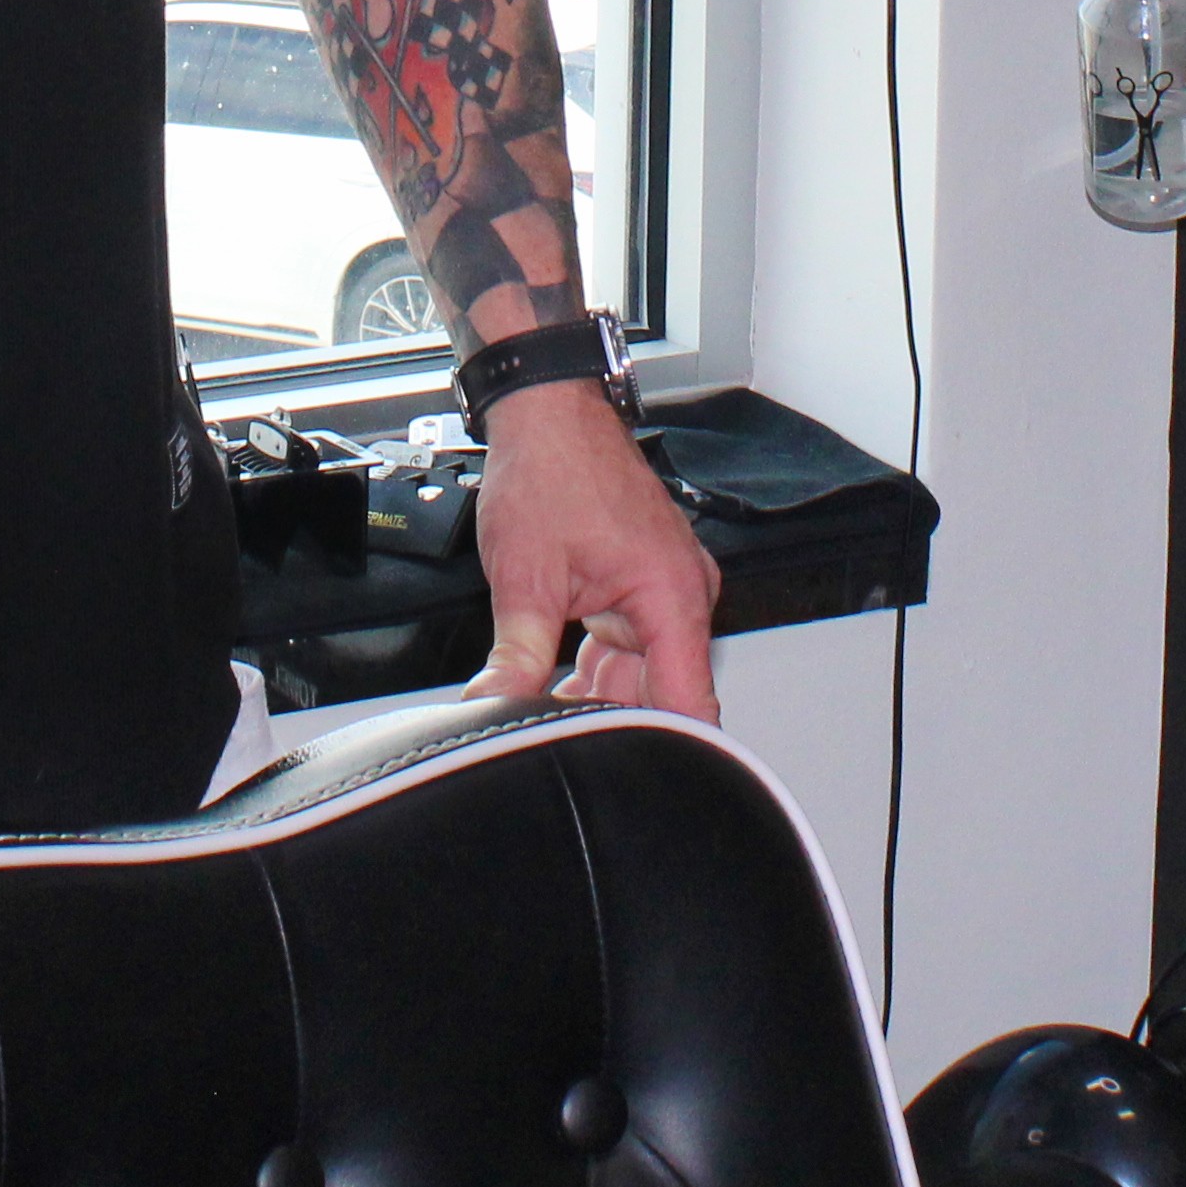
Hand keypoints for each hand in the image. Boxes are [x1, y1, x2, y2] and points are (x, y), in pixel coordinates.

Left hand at [466, 387, 721, 719]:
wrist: (548, 411)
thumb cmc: (551, 468)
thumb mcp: (525, 576)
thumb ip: (517, 655)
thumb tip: (496, 708)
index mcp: (672, 595)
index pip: (690, 702)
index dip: (663, 749)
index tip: (628, 776)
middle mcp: (683, 593)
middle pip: (666, 692)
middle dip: (616, 721)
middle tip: (560, 740)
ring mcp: (666, 588)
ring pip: (644, 672)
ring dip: (600, 694)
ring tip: (545, 708)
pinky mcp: (644, 583)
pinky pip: (632, 645)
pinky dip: (597, 667)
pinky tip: (554, 682)